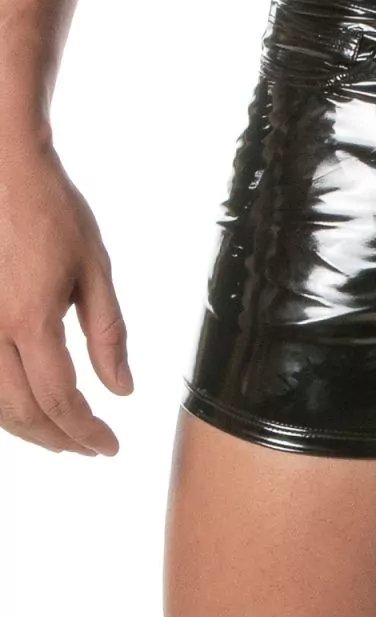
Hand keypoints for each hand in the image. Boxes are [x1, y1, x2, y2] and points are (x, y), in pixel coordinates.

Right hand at [0, 135, 130, 455]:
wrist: (1, 168)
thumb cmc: (50, 211)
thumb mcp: (95, 270)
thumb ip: (108, 334)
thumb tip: (122, 389)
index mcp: (29, 320)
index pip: (60, 399)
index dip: (87, 431)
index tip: (109, 446)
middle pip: (20, 411)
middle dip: (58, 438)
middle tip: (90, 448)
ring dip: (26, 428)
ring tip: (61, 436)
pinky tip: (21, 406)